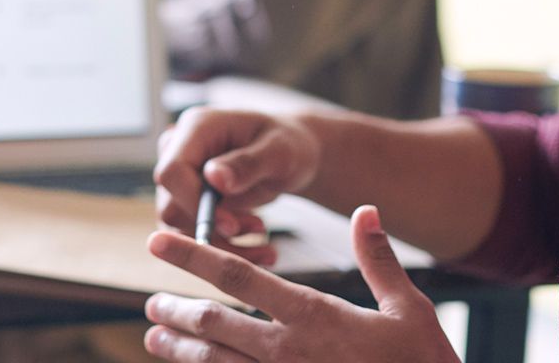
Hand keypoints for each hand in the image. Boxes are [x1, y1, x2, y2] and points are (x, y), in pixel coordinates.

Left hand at [143, 205, 457, 362]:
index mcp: (312, 316)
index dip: (192, 255)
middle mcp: (286, 351)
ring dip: (180, 348)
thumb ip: (379, 259)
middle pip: (211, 323)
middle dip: (175, 310)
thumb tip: (366, 210)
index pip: (237, 276)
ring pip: (213, 362)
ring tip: (154, 337)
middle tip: (150, 303)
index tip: (156, 241)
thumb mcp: (409, 310)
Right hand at [154, 107, 320, 264]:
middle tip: (258, 228)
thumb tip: (214, 178)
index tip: (232, 225)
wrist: (290, 155)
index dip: (194, 203)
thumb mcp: (280, 151)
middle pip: (171, 204)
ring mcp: (180, 177)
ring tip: (262, 232)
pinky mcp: (186, 201)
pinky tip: (256, 245)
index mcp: (196, 128)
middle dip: (213, 228)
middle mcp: (178, 151)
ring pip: (180, 227)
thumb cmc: (287, 144)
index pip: (172, 172)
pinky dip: (223, 248)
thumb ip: (247, 163)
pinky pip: (192, 235)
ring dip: (220, 242)